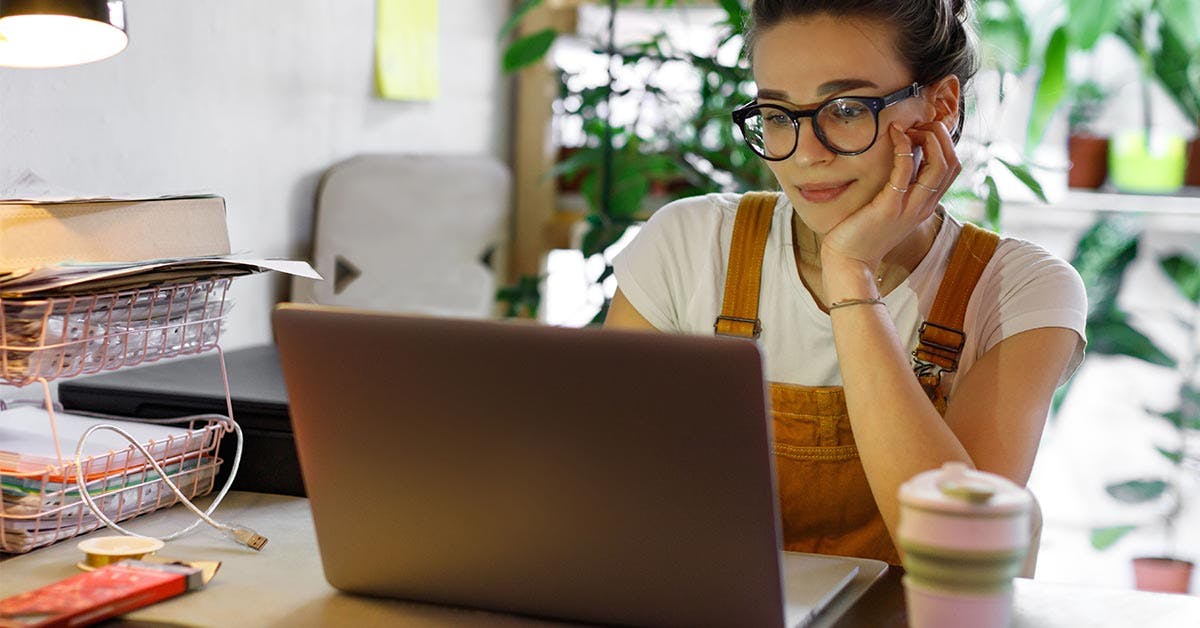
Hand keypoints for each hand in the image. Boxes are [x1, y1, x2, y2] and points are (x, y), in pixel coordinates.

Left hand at [819, 120, 960, 277]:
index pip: (952, 167)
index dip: (943, 143)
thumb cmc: (863, 232)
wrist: (850, 261)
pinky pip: (905, 170)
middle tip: (917, 125)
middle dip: (940, 136)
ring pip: (939, 165)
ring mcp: (909, 207)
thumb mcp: (890, 207)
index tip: (921, 131)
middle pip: (952, 163)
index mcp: (926, 205)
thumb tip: (902, 157)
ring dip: (928, 138)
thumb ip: (901, 187)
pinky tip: (894, 135)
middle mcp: (923, 206)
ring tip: (907, 127)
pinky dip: (904, 148)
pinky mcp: (889, 207)